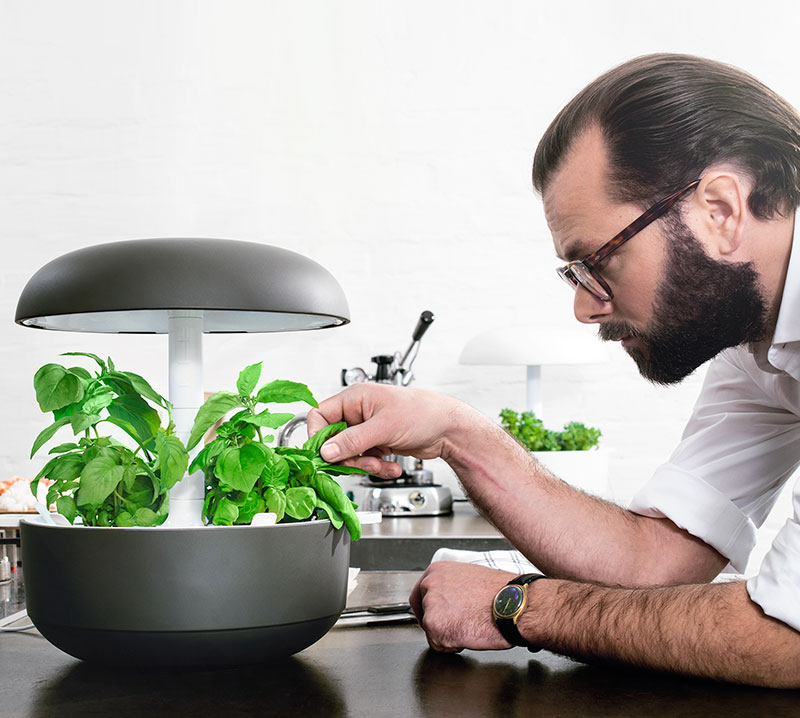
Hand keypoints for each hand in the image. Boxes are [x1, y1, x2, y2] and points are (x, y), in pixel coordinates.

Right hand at [306, 384, 466, 478]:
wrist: (449, 430)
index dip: (319, 436)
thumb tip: (326, 451)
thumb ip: (352, 440)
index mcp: (355, 398)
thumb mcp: (383, 427)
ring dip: (364, 465)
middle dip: (348, 457)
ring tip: (381, 464)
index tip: (325, 454)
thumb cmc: (423, 413)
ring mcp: (368, 429)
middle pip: (334, 440)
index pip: (320, 416)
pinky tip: (391, 466)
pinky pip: (365, 460)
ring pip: (349, 454)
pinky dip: (377, 467)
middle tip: (362, 463)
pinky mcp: (377, 443)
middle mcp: (359, 412)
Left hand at [409, 561, 516, 652]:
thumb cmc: (499, 593)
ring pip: (431, 630)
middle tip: (457, 624)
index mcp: (437, 570)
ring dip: (447, 634)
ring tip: (469, 625)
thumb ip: (451, 586)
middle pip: (423, 612)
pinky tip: (468, 634)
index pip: (420, 594)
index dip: (431, 609)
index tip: (439, 616)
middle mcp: (429, 584)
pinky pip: (438, 645)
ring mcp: (431, 604)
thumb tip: (448, 598)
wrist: (512, 605)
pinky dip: (452, 646)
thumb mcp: (469, 577)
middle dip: (437, 623)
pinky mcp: (434, 625)